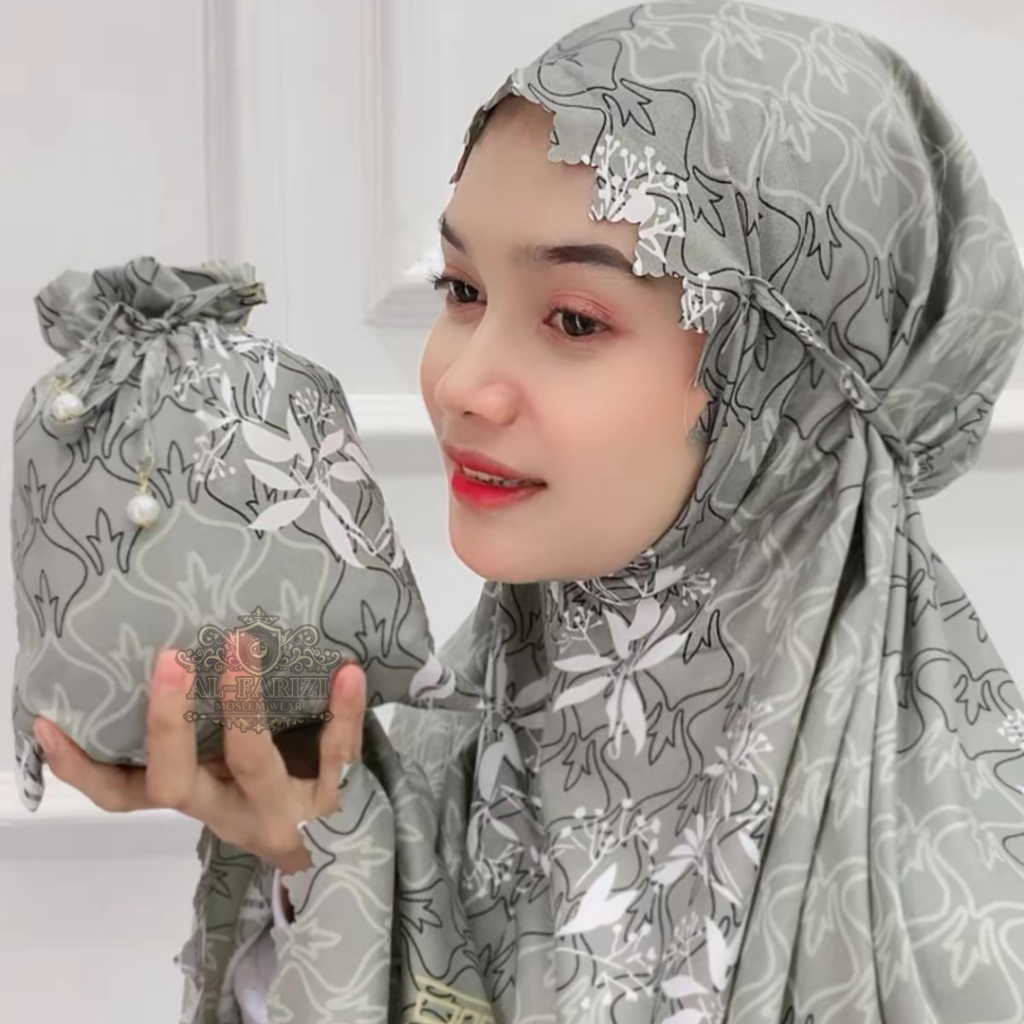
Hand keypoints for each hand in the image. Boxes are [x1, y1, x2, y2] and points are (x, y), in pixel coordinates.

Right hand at [31, 648, 366, 873]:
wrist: (350, 854)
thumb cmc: (279, 787)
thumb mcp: (233, 768)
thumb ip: (209, 729)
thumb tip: (173, 647)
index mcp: (196, 795)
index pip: (123, 793)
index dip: (82, 766)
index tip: (48, 722)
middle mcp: (227, 807)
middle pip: (175, 780)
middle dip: (166, 722)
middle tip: (169, 659)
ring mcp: (280, 809)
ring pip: (252, 763)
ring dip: (244, 703)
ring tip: (244, 645)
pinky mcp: (334, 804)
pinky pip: (337, 759)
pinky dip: (342, 714)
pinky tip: (347, 671)